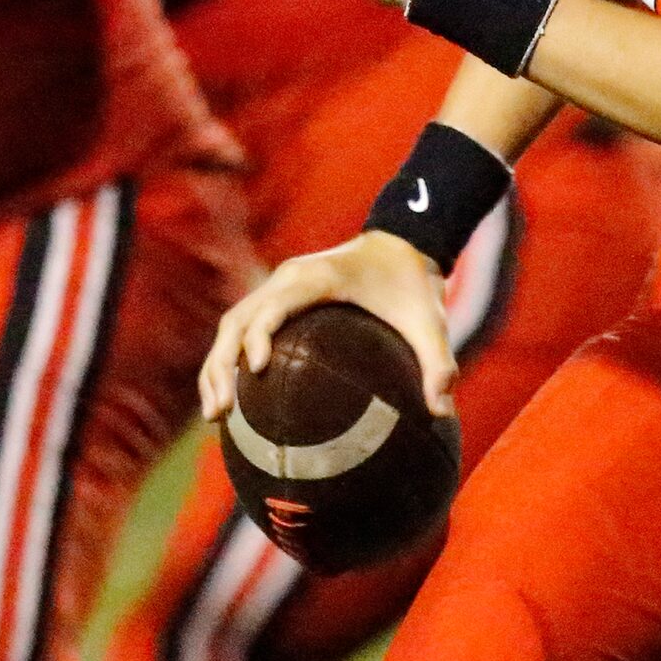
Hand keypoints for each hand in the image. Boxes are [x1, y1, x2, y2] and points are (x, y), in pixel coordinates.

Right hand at [199, 230, 456, 422]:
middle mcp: (287, 279)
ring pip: (230, 324)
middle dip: (222, 365)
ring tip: (215, 415)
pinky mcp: (277, 298)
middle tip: (221, 413)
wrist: (401, 245)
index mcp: (316, 279)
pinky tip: (233, 400)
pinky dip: (230, 359)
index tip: (255, 371)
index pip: (274, 306)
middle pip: (236, 320)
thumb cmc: (413, 285)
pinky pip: (243, 327)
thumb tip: (444, 412)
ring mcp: (277, 287)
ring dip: (216, 366)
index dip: (259, 335)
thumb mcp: (432, 323)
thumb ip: (439, 364)